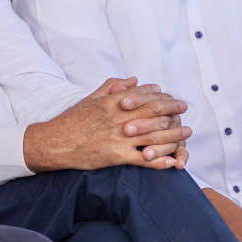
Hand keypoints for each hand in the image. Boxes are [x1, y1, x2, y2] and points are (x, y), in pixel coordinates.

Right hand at [24, 77, 191, 171]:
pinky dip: (158, 161)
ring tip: (186, 134)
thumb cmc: (72, 119)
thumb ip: (114, 86)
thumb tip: (134, 79)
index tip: (174, 98)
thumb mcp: (92, 97)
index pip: (145, 96)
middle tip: (185, 110)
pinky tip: (171, 162)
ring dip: (173, 135)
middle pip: (154, 113)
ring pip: (153, 136)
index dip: (163, 97)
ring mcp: (119, 138)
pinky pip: (142, 159)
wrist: (55, 142)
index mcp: (114, 102)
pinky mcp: (116, 156)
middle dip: (173, 111)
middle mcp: (120, 118)